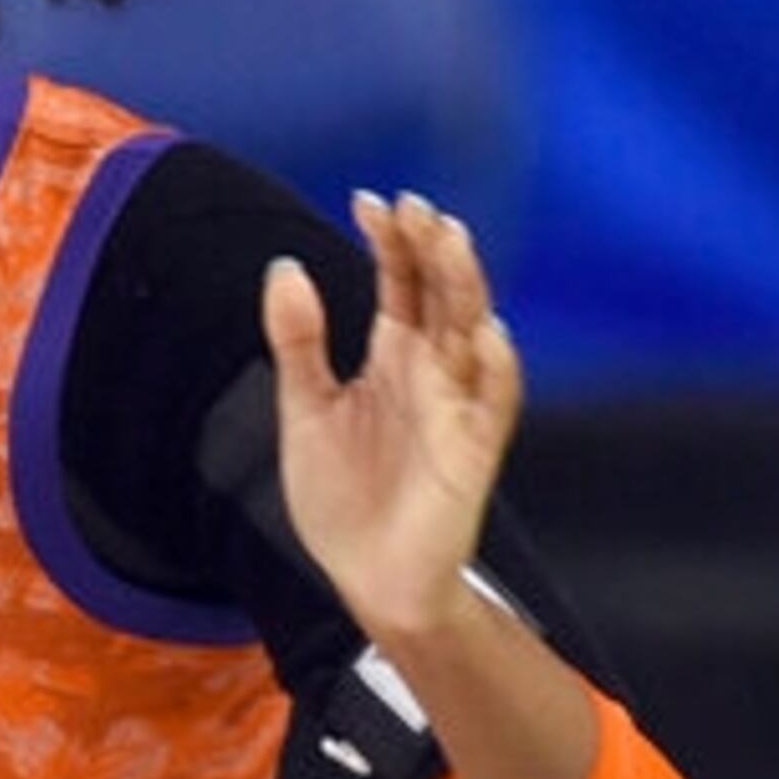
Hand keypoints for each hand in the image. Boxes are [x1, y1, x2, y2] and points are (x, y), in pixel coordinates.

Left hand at [264, 192, 524, 641]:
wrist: (366, 578)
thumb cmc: (345, 497)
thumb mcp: (304, 409)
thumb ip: (298, 341)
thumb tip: (284, 267)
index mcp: (393, 357)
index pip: (401, 283)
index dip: (390, 241)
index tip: (369, 200)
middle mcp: (431, 372)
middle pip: (442, 295)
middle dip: (433, 250)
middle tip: (417, 208)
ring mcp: (456, 408)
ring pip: (471, 333)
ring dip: (466, 287)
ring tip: (451, 242)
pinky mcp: (472, 451)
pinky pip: (493, 402)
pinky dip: (494, 367)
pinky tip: (485, 333)